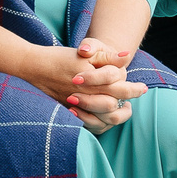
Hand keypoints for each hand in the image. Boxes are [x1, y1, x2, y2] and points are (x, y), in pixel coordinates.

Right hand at [30, 43, 146, 132]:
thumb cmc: (60, 57)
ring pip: (103, 119)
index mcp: (93, 82)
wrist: (33, 66)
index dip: (134, 89)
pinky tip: (106, 117)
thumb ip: (107, 57)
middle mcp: (86, 97)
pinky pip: (89, 124)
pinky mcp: (68, 112)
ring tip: (125, 110)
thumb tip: (126, 57)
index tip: (143, 88)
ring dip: (117, 115)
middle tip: (136, 100)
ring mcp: (76, 108)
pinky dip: (101, 123)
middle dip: (128, 104)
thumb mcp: (85, 52)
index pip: (120, 88)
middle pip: (114, 106)